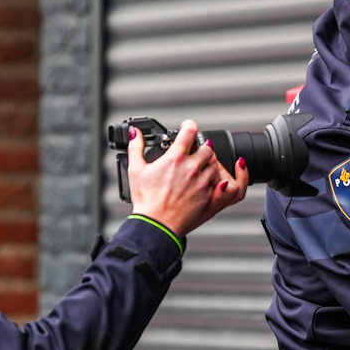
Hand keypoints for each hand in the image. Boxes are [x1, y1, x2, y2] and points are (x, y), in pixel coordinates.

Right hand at [127, 120, 249, 238]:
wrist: (157, 224)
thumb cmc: (146, 200)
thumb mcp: (135, 170)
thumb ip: (136, 147)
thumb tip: (135, 132)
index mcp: (175, 158)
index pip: (189, 131)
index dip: (189, 124)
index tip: (187, 127)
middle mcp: (190, 167)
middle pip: (207, 147)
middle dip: (201, 147)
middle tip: (193, 152)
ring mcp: (200, 181)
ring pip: (213, 164)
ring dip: (206, 163)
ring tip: (195, 169)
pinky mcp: (206, 194)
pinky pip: (215, 182)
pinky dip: (209, 180)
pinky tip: (198, 183)